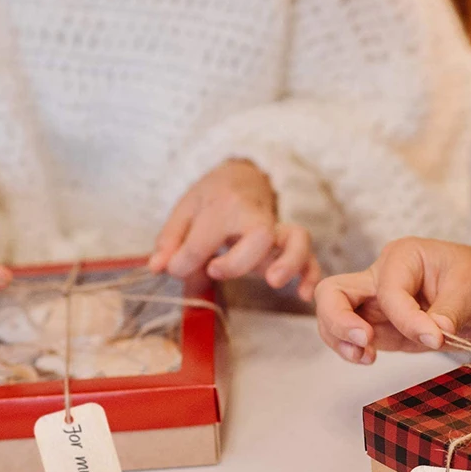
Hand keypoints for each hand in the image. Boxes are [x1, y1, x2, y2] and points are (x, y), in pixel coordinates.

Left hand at [150, 159, 320, 300]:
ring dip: (289, 263)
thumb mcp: (185, 210)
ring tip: (273, 282)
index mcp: (223, 205)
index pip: (204, 239)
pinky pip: (310, 256)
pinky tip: (304, 295)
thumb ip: (171, 240)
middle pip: (259, 235)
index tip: (174, 268)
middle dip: (237, 261)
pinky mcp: (290, 244)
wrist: (243, 177)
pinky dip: (311, 275)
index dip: (184, 261)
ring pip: (296, 239)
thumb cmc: (212, 197)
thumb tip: (159, 267)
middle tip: (214, 270)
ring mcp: (277, 230)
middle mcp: (255, 216)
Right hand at [314, 237, 470, 363]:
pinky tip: (367, 358)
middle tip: (364, 342)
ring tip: (364, 357)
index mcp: (403, 257)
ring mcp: (378, 304)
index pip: (388, 290)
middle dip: (339, 319)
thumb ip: (449, 310)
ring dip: (339, 338)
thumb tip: (432, 335)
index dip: (407, 318)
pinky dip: (350, 349)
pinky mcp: (384, 328)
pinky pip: (352, 337)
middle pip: (334, 293)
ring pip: (334, 316)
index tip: (436, 338)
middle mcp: (382, 277)